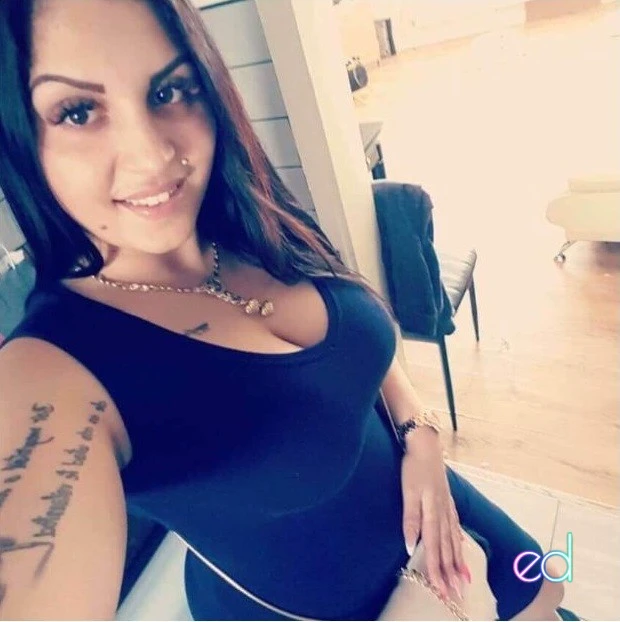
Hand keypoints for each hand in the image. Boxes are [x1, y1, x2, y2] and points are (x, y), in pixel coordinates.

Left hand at [400, 432, 470, 599]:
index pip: (433, 547)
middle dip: (451, 573)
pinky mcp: (448, 500)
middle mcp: (444, 512)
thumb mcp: (408, 492)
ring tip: (465, 580)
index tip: (441, 590)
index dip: (437, 570)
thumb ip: (410, 519)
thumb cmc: (414, 467)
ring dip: (458, 561)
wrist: (426, 444)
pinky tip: (462, 547)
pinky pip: (456, 526)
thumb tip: (409, 546)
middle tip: (456, 595)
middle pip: (447, 548)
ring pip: (454, 539)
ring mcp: (448, 506)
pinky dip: (460, 541)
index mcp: (433, 512)